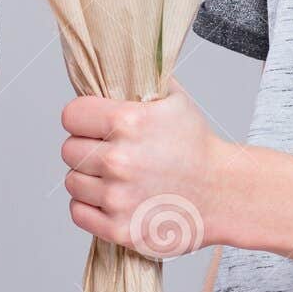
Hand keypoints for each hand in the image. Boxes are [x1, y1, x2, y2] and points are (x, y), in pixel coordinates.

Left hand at [60, 79, 238, 256]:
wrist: (223, 193)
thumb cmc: (197, 146)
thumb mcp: (174, 100)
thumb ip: (140, 80)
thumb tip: (115, 63)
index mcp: (128, 122)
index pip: (71, 115)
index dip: (81, 118)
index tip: (91, 124)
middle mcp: (119, 160)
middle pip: (69, 150)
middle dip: (85, 149)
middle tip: (108, 152)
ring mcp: (118, 197)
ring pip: (72, 182)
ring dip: (87, 179)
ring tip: (112, 177)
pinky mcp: (120, 228)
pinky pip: (78, 213)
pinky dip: (89, 207)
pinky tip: (109, 198)